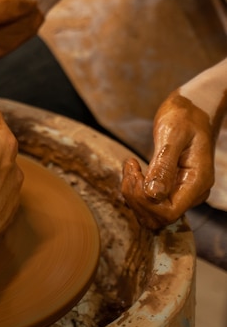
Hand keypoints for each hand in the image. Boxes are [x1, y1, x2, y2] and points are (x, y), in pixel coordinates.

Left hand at [121, 92, 214, 228]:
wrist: (191, 109)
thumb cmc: (184, 116)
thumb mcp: (172, 134)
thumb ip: (163, 165)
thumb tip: (153, 195)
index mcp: (197, 182)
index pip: (167, 213)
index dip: (144, 201)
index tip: (135, 171)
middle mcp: (191, 192)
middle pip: (157, 217)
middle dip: (135, 197)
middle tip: (130, 167)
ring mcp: (181, 192)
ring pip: (150, 214)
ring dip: (132, 194)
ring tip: (131, 166)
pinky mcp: (170, 189)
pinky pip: (148, 204)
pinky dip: (134, 191)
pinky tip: (133, 170)